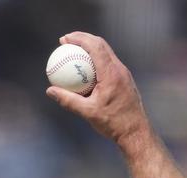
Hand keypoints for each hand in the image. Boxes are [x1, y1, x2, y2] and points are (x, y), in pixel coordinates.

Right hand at [45, 31, 151, 148]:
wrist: (136, 132)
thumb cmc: (113, 124)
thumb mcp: (88, 113)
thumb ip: (68, 100)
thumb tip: (50, 91)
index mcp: (111, 73)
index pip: (95, 47)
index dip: (79, 38)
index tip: (64, 39)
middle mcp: (119, 69)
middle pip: (101, 44)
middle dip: (83, 38)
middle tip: (66, 41)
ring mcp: (124, 73)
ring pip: (106, 51)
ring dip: (90, 46)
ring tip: (74, 50)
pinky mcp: (124, 79)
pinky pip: (108, 62)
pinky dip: (96, 59)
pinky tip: (86, 68)